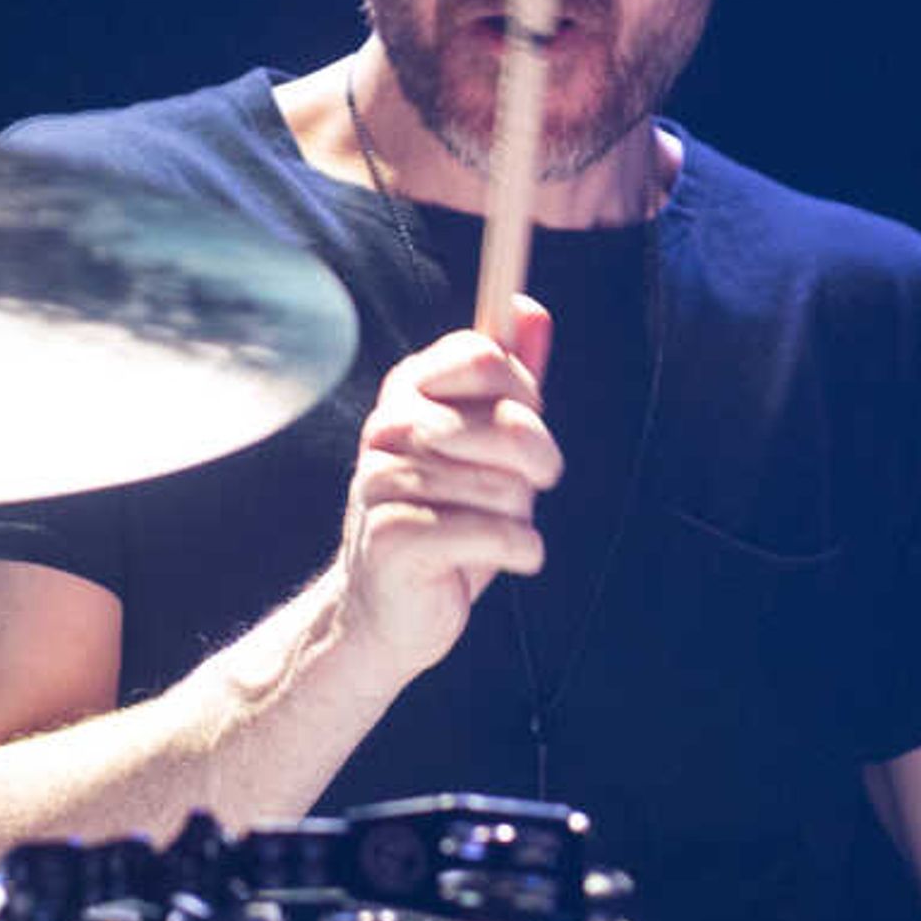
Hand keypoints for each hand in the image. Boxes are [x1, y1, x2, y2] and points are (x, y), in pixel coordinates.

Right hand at [331, 298, 558, 684]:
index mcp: (409, 390)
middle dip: (537, 464)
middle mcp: (388, 427)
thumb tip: (530, 310)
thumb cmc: (447, 520)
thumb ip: (510, 381)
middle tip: (532, 487)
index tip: (529, 424)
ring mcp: (383, 481)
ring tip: (496, 530)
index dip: (526, 394)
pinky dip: (520, 551)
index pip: (486, 358)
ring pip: (504, 487)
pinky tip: (511, 558)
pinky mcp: (392, 538)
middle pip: (506, 423)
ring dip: (521, 517)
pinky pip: (492, 534)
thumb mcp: (486, 446)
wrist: (391, 610)